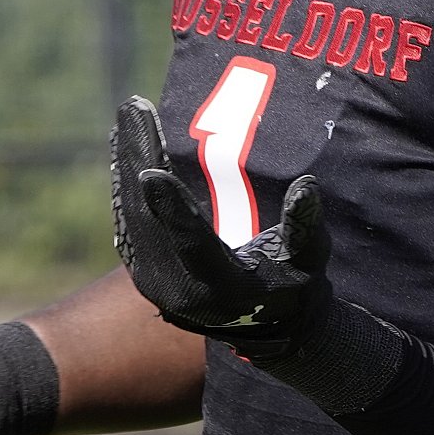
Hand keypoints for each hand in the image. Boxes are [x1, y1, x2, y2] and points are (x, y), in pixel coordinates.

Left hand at [111, 94, 330, 356]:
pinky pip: (129, 219)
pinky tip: (125, 146)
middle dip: (140, 159)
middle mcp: (179, 290)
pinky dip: (125, 181)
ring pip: (132, 216)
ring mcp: (154, 283)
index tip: (151, 172)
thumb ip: (304, 227)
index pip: (192, 244)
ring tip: (130, 117)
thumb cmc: (293, 286)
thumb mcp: (308, 260)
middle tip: (135, 107)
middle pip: (149, 219)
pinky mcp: (144, 271)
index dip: (173, 209)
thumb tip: (306, 186)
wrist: (264, 326)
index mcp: (222, 288)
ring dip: (129, 162)